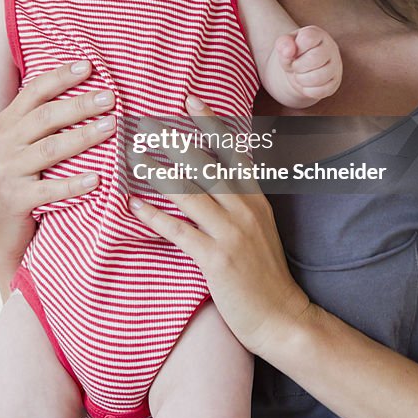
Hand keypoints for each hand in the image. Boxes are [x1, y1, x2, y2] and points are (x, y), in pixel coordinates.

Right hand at [0, 60, 114, 292]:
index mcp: (9, 121)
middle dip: (79, 105)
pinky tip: (97, 179)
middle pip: (45, 117)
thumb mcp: (28, 141)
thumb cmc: (26, 172)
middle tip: (110, 97)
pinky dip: (73, 184)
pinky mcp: (16, 199)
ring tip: (111, 127)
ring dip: (82, 137)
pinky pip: (49, 190)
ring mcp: (9, 171)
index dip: (61, 77)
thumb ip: (48, 117)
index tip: (89, 66)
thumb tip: (94, 89)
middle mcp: (6, 142)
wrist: (1, 223)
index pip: (35, 92)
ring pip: (49, 150)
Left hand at [129, 97, 311, 358]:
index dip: (212, 124)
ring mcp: (231, 233)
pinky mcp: (216, 258)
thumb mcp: (261, 229)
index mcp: (255, 200)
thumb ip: (242, 203)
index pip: (233, 151)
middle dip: (177, 141)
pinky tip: (134, 205)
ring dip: (160, 172)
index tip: (192, 100)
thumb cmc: (266, 276)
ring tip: (135, 155)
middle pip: (207, 165)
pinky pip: (180, 231)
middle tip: (151, 121)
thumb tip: (220, 180)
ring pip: (190, 192)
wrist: (283, 317)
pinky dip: (155, 216)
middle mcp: (244, 210)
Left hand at [276, 25, 341, 101]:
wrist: (300, 70)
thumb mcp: (285, 45)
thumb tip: (288, 52)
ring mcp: (335, 66)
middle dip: (298, 66)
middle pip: (314, 59)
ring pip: (318, 77)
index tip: (293, 51)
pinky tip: (306, 84)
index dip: (295, 48)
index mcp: (317, 34)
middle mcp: (331, 48)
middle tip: (295, 66)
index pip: (308, 38)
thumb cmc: (293, 54)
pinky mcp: (334, 83)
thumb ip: (283, 43)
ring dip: (301, 79)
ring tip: (300, 75)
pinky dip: (307, 90)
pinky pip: (321, 91)